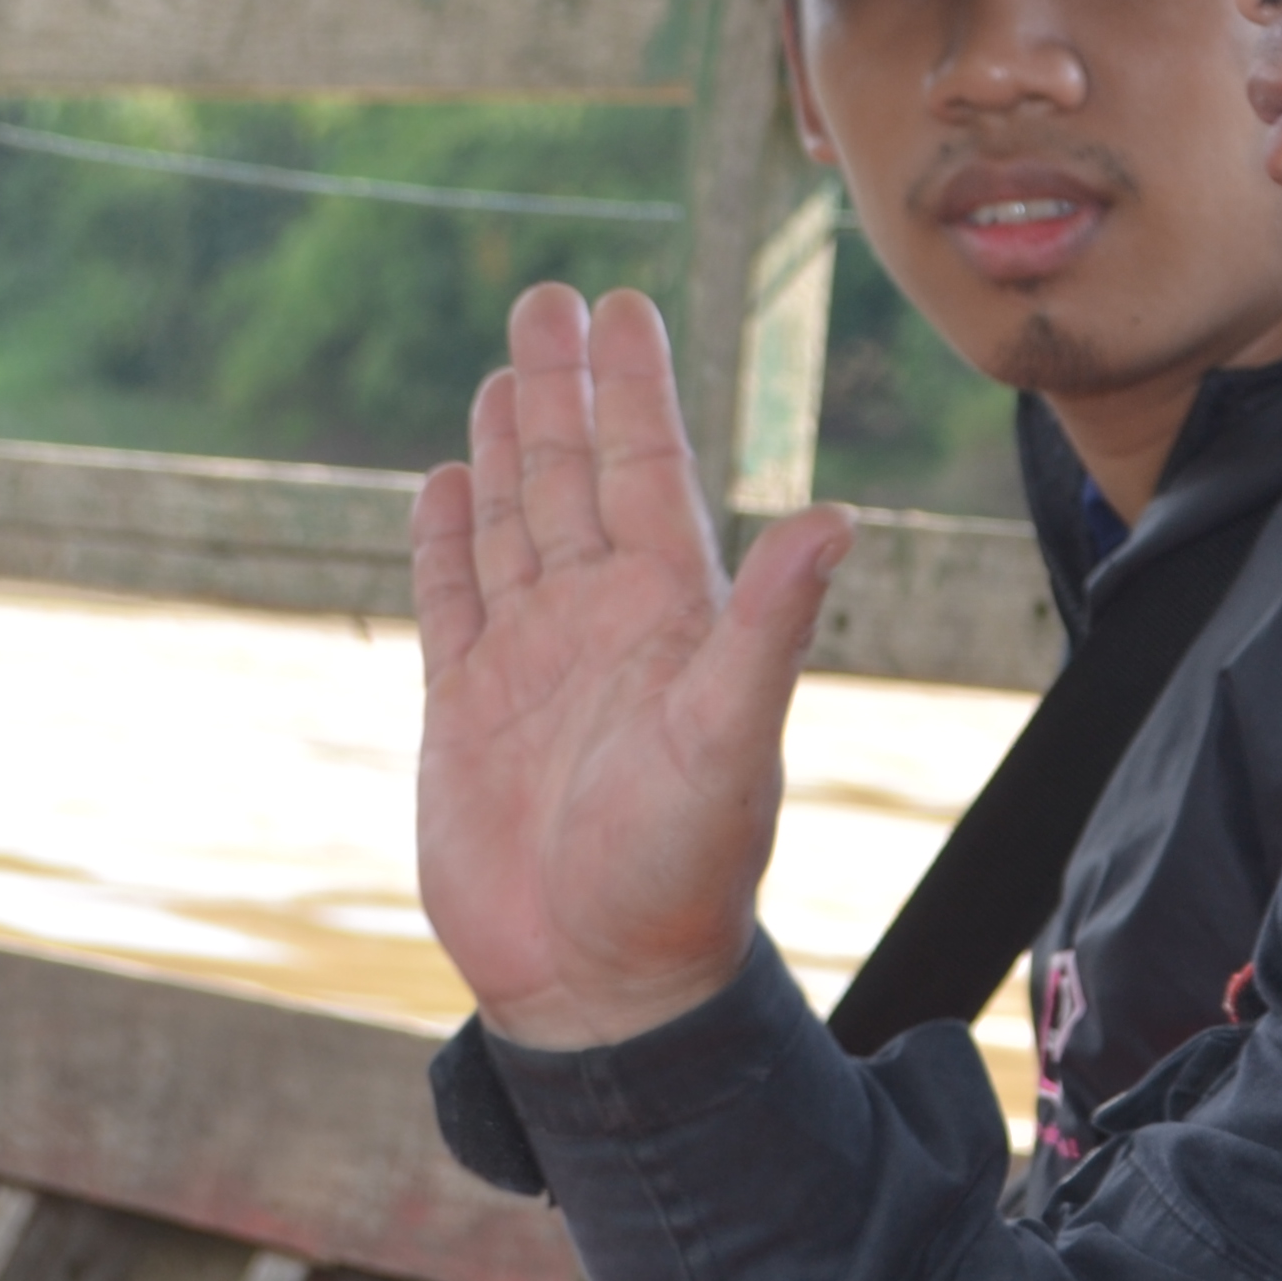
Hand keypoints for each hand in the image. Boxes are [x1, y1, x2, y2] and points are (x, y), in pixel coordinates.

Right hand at [412, 284, 850, 1049]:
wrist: (600, 984)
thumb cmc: (682, 872)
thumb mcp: (733, 736)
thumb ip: (772, 623)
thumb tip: (836, 515)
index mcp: (670, 614)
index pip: (647, 469)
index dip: (633, 387)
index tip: (623, 304)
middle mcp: (601, 623)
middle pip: (573, 476)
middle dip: (560, 387)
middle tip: (548, 296)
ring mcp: (529, 664)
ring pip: (513, 525)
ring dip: (507, 448)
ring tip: (502, 372)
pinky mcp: (464, 713)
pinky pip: (451, 603)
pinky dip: (446, 543)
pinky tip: (445, 485)